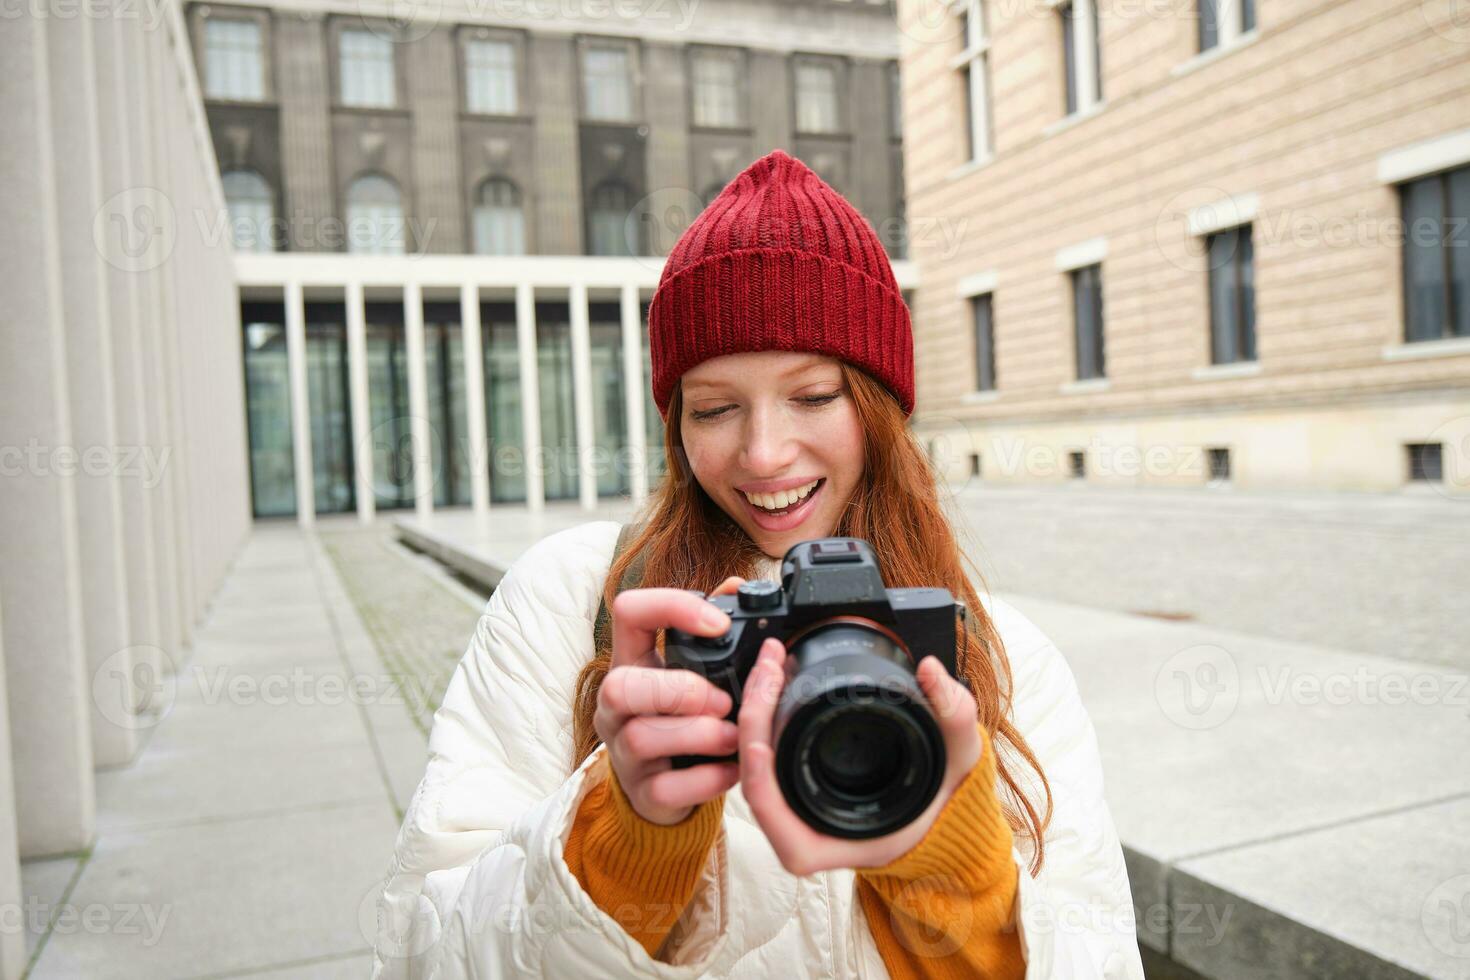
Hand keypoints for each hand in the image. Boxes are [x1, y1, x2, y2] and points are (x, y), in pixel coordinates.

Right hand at [593, 579, 746, 824]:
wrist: (670, 786)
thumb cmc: (684, 716)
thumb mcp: (695, 668)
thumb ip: (712, 629)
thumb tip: (735, 586)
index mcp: (633, 661)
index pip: (628, 612)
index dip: (670, 607)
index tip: (718, 625)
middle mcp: (617, 705)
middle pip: (618, 686)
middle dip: (678, 691)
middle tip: (722, 700)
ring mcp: (624, 751)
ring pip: (643, 737)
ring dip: (701, 735)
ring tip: (734, 736)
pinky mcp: (642, 793)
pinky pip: (665, 788)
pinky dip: (707, 779)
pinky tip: (730, 769)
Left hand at [736, 637, 985, 874]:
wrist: (944, 803)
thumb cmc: (944, 795)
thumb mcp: (959, 756)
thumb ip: (954, 714)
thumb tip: (931, 671)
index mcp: (832, 839)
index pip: (776, 817)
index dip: (760, 781)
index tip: (761, 743)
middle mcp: (804, 826)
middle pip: (753, 778)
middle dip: (753, 717)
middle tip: (768, 668)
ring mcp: (793, 803)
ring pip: (752, 761)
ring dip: (753, 709)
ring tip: (768, 664)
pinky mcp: (792, 778)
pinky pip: (762, 751)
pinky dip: (762, 714)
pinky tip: (771, 678)